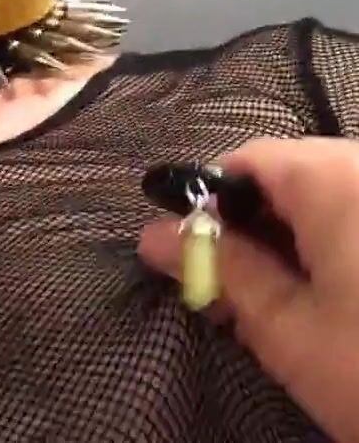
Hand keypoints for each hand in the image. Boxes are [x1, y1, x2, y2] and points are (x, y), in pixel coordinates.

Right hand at [138, 137, 358, 441]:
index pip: (248, 161)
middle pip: (298, 173)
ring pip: (342, 196)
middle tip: (247, 293)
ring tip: (303, 304)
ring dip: (309, 239)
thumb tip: (154, 236)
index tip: (200, 261)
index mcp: (337, 180)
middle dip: (263, 226)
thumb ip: (220, 270)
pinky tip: (352, 299)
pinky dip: (351, 246)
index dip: (212, 207)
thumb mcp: (288, 331)